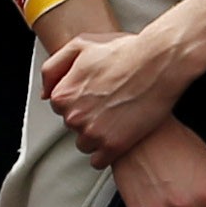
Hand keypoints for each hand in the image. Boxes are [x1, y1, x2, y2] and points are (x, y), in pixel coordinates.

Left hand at [40, 15, 196, 161]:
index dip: (81, 101)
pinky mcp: (113, 145)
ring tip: (119, 120)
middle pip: (74, 127)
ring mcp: (93, 133)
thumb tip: (45, 94)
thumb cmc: (126, 51)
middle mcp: (73, 116)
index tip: (98, 96)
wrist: (161, 62)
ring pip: (85, 145)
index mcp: (62, 95)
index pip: (62, 108)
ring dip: (98, 137)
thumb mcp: (81, 45)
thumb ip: (54, 68)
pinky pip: (99, 161)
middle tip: (113, 105)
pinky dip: (108, 153)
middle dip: (90, 119)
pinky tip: (121, 138)